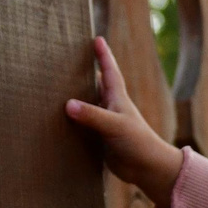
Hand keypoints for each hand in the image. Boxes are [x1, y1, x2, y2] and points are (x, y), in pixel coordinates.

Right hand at [64, 37, 186, 206]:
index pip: (108, 71)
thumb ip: (93, 115)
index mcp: (117, 98)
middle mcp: (110, 108)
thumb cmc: (138, 143)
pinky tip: (60, 121)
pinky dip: (73, 122)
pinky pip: (83, 126)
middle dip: (85, 72)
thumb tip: (68, 105)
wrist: (148, 169)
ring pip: (88, 105)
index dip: (103, 55)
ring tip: (58, 87)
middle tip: (71, 59)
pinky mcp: (100, 139)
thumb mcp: (115, 125)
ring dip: (76, 97)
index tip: (97, 38)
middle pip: (96, 85)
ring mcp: (105, 123)